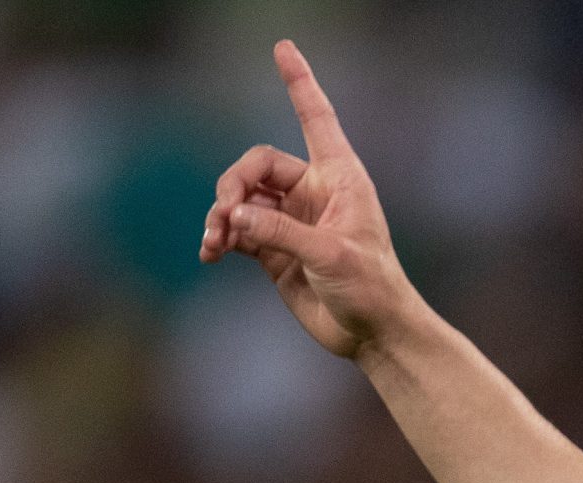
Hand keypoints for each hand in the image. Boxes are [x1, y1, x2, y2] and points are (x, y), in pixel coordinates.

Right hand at [200, 40, 420, 358]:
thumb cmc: (371, 288)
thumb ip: (280, 233)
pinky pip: (238, 230)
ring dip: (221, 216)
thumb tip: (233, 217)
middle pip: (257, 166)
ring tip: (213, 242)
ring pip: (242, 199)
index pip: (315, 117)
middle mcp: (313, 192)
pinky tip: (210, 252)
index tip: (282, 47)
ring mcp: (291, 221)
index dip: (299, 82)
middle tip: (225, 217)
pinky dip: (221, 237)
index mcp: (339, 177)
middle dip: (233, 186)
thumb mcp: (330, 255)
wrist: (373, 334)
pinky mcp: (276, 250)